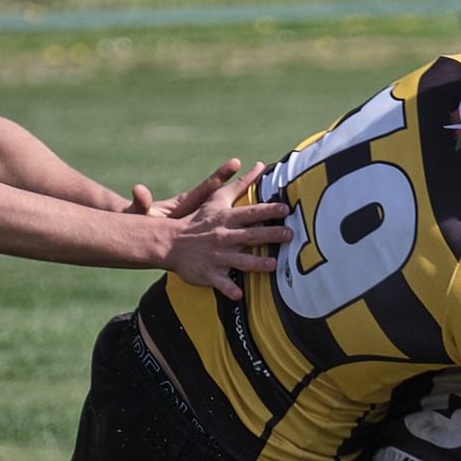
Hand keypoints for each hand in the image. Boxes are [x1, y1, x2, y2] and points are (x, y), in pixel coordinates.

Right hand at [153, 161, 292, 298]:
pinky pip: (221, 283)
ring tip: (273, 265)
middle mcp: (224, 237)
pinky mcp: (210, 274)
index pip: (251, 213)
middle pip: (250, 235)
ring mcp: (217, 256)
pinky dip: (229, 288)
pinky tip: (239, 294)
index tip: (286, 209)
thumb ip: (241, 184)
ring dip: (256, 263)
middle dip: (270, 234)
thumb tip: (261, 166)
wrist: (170, 242)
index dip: (269, 210)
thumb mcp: (218, 199)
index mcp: (227, 218)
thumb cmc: (199, 220)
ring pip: (240, 261)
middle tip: (289, 234)